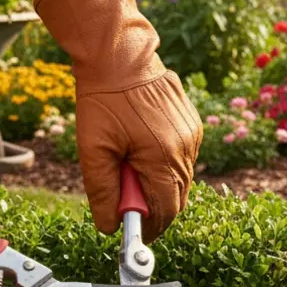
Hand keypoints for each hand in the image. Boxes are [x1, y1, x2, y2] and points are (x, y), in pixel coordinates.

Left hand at [35, 0, 202, 240]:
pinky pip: (183, 157)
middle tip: (128, 203)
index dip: (149, 227)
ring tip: (130, 167)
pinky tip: (142, 149)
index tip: (134, 231)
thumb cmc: (103, 100)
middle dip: (154, 208)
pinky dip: (165, 164)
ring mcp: (193, 135)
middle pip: (177, 199)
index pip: (165, 211)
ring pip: (181, 179)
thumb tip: (110, 226)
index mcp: (162, 159)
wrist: (119, 55)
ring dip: (159, 184)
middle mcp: (185, 149)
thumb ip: (103, 193)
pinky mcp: (192, 124)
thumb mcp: (93, 150)